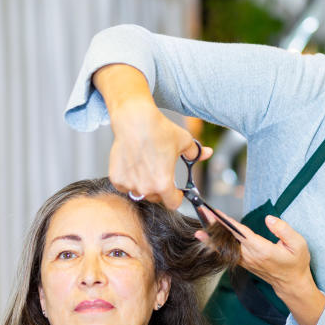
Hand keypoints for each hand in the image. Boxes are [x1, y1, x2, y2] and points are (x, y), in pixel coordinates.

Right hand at [95, 64, 211, 209]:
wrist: (135, 120)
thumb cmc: (159, 130)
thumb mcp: (184, 142)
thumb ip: (196, 153)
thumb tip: (208, 153)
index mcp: (163, 184)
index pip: (172, 204)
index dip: (176, 197)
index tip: (176, 191)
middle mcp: (145, 188)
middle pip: (156, 198)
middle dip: (160, 189)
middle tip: (160, 173)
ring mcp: (129, 184)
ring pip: (140, 192)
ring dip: (144, 185)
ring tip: (146, 166)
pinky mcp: (116, 178)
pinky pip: (125, 186)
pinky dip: (129, 179)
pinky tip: (133, 165)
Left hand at [196, 208, 324, 324]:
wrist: (292, 283)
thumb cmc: (296, 262)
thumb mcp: (298, 244)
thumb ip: (284, 230)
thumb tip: (269, 218)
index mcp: (262, 249)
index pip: (241, 233)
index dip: (227, 222)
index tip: (216, 213)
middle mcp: (251, 256)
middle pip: (228, 239)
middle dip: (215, 226)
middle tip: (202, 212)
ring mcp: (246, 261)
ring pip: (225, 248)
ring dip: (212, 237)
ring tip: (200, 228)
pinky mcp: (245, 263)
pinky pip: (228, 254)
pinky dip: (217, 246)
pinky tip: (210, 240)